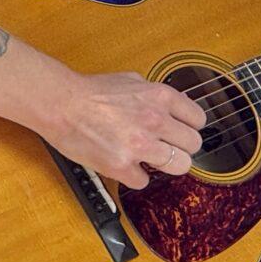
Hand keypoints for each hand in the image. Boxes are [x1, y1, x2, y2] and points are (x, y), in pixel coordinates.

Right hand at [31, 67, 206, 189]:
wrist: (62, 104)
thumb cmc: (92, 91)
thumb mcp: (133, 80)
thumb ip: (155, 95)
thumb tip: (171, 107)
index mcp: (161, 97)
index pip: (199, 120)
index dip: (190, 127)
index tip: (182, 132)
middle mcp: (156, 120)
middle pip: (193, 145)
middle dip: (182, 147)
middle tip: (168, 148)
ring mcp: (140, 145)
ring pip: (179, 166)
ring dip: (166, 165)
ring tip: (151, 159)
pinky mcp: (121, 165)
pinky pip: (144, 181)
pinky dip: (136, 177)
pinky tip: (127, 167)